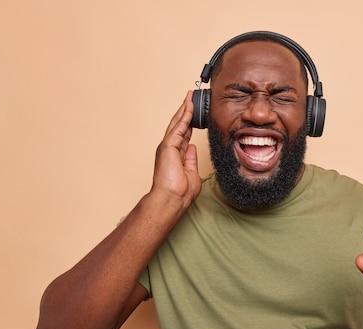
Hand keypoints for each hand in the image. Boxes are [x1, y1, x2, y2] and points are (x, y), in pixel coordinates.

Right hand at [150, 91, 200, 206]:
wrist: (172, 198)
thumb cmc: (180, 192)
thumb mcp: (191, 172)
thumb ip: (191, 159)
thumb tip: (192, 147)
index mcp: (175, 155)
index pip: (184, 135)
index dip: (189, 123)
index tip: (195, 114)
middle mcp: (170, 148)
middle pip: (179, 125)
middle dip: (185, 111)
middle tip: (190, 98)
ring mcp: (167, 146)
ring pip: (177, 122)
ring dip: (184, 109)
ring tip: (190, 96)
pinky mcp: (168, 145)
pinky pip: (179, 126)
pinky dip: (185, 114)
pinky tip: (190, 105)